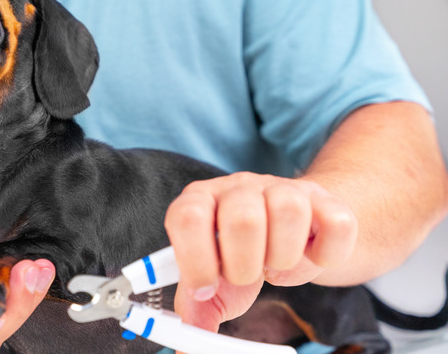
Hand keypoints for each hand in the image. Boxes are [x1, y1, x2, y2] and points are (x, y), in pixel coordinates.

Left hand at [164, 172, 357, 331]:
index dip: (195, 260)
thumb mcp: (214, 281)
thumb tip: (185, 349)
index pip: (188, 217)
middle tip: (247, 278)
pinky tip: (310, 257)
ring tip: (275, 266)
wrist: (292, 230)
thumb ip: (197, 309)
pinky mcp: (325, 200)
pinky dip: (326, 254)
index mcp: (201, 201)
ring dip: (284, 257)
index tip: (205, 291)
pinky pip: (338, 223)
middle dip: (244, 265)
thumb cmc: (242, 256)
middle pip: (242, 217)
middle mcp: (239, 187)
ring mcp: (283, 188)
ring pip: (290, 210)